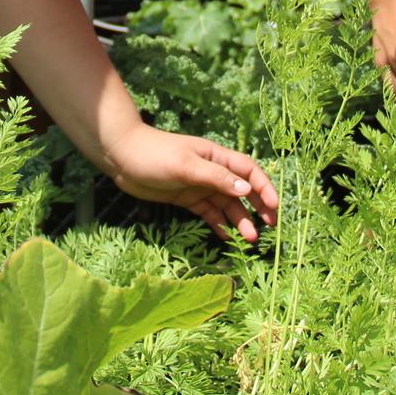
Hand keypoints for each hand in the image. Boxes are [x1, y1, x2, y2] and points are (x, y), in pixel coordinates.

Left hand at [99, 124, 278, 242]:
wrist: (122, 156)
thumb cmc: (155, 154)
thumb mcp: (186, 166)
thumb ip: (216, 178)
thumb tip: (246, 189)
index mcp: (216, 156)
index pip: (248, 170)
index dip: (264, 186)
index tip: (274, 205)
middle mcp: (212, 171)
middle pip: (241, 190)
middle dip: (257, 207)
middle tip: (269, 227)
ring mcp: (199, 185)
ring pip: (226, 205)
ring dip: (239, 220)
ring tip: (249, 240)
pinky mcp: (186, 198)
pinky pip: (208, 212)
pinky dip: (218, 224)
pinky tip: (226, 237)